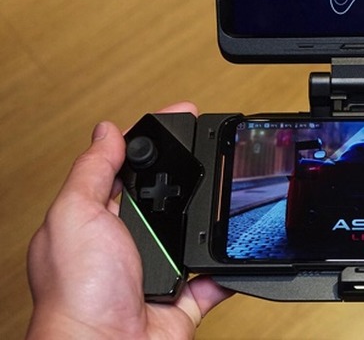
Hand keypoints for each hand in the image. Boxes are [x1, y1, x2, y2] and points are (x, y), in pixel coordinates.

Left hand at [26, 103, 232, 339]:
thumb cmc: (77, 294)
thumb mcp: (75, 216)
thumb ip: (92, 171)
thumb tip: (106, 131)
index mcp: (96, 217)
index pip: (127, 167)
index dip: (155, 141)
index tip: (183, 117)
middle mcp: (127, 242)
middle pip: (167, 195)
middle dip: (191, 176)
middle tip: (214, 150)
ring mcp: (158, 268)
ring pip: (195, 232)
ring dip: (211, 220)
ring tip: (229, 196)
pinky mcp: (185, 296)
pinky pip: (216, 275)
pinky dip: (230, 267)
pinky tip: (239, 248)